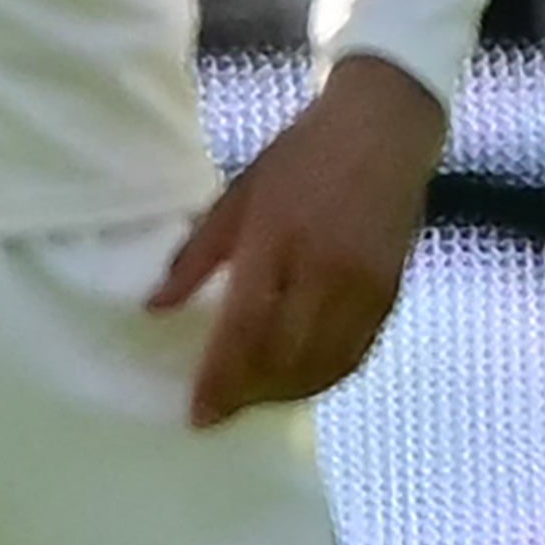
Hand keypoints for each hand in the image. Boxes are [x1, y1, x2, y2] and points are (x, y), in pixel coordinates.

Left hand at [150, 55, 446, 428]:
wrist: (383, 129)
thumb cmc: (301, 156)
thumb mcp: (239, 194)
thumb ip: (197, 255)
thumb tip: (155, 307)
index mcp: (276, 238)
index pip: (244, 328)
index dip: (221, 379)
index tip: (198, 415)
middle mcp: (324, 270)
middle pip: (284, 357)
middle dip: (250, 394)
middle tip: (221, 410)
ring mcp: (363, 286)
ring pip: (323, 365)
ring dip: (286, 393)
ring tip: (254, 400)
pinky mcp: (389, 294)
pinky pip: (355, 355)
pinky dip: (325, 378)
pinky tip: (300, 382)